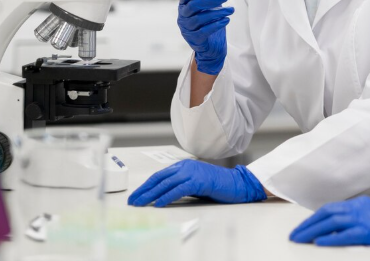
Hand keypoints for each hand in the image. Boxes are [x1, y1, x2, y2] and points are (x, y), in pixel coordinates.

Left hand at [128, 160, 265, 206]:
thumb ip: (179, 185)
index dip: (146, 186)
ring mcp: (192, 172)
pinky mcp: (198, 181)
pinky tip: (158, 204)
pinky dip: (166, 197)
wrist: (236, 183)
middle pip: (159, 178)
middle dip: (144, 190)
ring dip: (151, 195)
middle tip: (133, 200)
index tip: (136, 195)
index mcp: (183, 165)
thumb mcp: (194, 183)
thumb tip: (162, 196)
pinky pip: (178, 190)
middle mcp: (185, 166)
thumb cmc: (216, 185)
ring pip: (165, 184)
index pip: (159, 175)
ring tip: (141, 203)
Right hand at [178, 0, 232, 74]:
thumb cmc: (209, 20)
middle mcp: (183, 16)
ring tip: (230, 10)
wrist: (212, 45)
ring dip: (217, 12)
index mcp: (185, 4)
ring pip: (199, 18)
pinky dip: (216, 24)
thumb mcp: (210, 3)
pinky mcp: (194, 39)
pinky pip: (204, 31)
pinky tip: (226, 20)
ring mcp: (187, 29)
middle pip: (193, 5)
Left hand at [290, 197, 369, 253]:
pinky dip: (330, 239)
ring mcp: (364, 219)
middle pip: (327, 213)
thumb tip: (341, 230)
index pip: (331, 208)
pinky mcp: (369, 232)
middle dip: (308, 224)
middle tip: (294, 235)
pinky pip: (344, 235)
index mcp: (361, 204)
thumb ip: (359, 220)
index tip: (304, 227)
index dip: (315, 218)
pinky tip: (319, 243)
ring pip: (331, 222)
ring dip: (312, 231)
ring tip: (299, 239)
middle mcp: (359, 208)